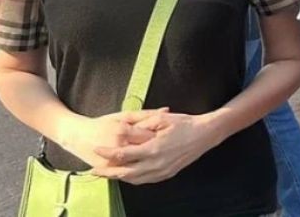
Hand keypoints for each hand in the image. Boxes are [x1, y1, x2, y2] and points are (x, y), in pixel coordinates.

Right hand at [58, 110, 162, 167]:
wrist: (78, 136)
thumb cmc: (102, 123)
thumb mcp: (124, 115)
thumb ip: (146, 114)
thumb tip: (166, 110)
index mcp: (122, 131)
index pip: (149, 136)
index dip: (161, 136)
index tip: (169, 135)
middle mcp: (118, 147)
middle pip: (145, 151)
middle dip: (157, 149)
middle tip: (166, 146)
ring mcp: (112, 160)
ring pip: (138, 164)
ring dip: (150, 161)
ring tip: (157, 156)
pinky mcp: (108, 169)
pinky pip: (127, 171)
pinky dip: (139, 169)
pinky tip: (147, 165)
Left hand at [91, 111, 220, 184]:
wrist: (206, 134)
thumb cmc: (184, 123)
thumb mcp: (162, 118)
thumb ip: (141, 125)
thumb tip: (124, 130)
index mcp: (153, 148)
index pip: (123, 154)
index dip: (107, 153)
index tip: (96, 149)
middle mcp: (156, 163)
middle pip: (125, 172)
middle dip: (107, 172)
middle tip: (93, 170)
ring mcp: (162, 171)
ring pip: (134, 179)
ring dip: (118, 177)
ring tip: (107, 174)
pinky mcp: (167, 174)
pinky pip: (145, 180)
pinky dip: (132, 179)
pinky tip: (126, 175)